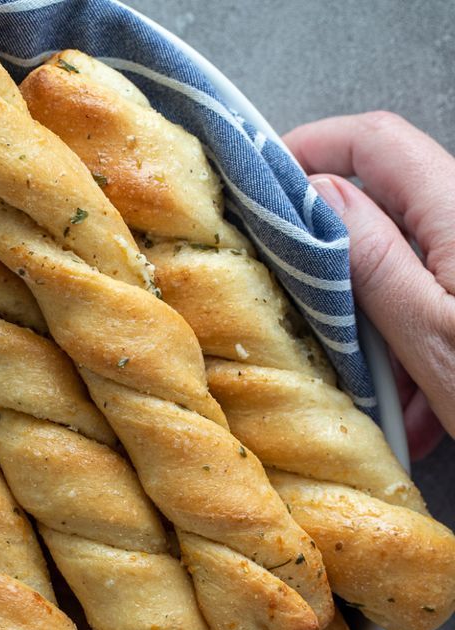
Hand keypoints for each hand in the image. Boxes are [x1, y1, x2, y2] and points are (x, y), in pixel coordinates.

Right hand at [283, 112, 454, 458]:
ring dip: (381, 328)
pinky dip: (418, 355)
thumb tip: (320, 195)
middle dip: (342, 267)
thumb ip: (372, 260)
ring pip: (408, 273)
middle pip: (387, 213)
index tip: (264, 183)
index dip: (315, 147)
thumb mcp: (430, 335)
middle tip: (310, 319)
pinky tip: (423, 413)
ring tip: (383, 395)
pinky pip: (438, 309)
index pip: (377, 143)